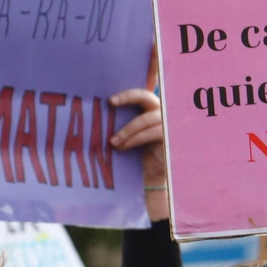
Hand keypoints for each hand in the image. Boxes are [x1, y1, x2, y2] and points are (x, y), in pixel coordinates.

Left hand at [109, 88, 167, 221]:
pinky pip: (150, 133)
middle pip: (146, 96)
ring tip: (112, 142)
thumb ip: (121, 120)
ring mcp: (166, 123)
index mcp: (150, 108)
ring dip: (127, 130)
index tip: (109, 100)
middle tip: (111, 103)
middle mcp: (160, 111)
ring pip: (145, 119)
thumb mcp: (128, 134)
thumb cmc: (135, 152)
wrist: (149, 173)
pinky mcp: (168, 137)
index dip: (127, 93)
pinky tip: (122, 147)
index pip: (140, 93)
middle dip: (127, 97)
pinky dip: (134, 139)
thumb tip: (98, 112)